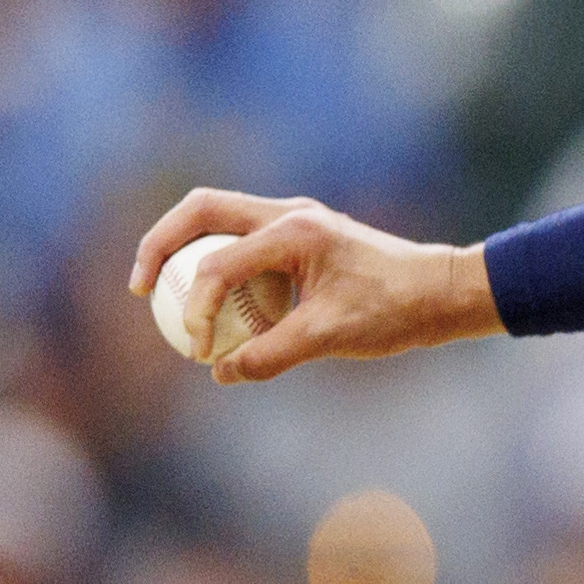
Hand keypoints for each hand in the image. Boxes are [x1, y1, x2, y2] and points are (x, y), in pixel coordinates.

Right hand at [126, 190, 500, 385]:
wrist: (444, 292)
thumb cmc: (396, 310)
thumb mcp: (332, 337)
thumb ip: (272, 354)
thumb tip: (221, 372)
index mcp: (294, 231)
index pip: (219, 263)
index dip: (195, 308)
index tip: (196, 350)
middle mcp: (288, 214)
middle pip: (199, 211)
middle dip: (159, 245)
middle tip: (138, 288)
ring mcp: (294, 220)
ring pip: (217, 220)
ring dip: (186, 252)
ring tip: (164, 296)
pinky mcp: (300, 237)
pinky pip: (243, 244)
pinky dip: (219, 268)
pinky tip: (215, 309)